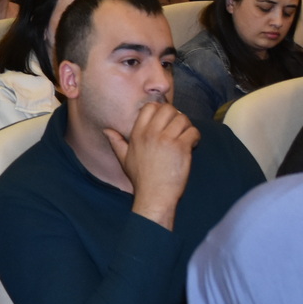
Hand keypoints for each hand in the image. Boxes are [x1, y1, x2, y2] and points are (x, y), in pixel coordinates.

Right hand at [102, 102, 198, 229]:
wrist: (154, 196)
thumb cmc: (141, 179)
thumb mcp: (124, 159)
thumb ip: (116, 142)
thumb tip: (106, 131)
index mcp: (138, 134)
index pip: (150, 107)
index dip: (160, 109)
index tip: (165, 120)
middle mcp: (151, 134)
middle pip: (168, 109)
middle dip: (176, 115)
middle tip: (178, 128)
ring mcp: (167, 140)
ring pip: (183, 119)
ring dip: (187, 126)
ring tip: (186, 137)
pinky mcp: (181, 148)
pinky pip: (193, 132)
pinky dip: (195, 137)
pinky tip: (192, 145)